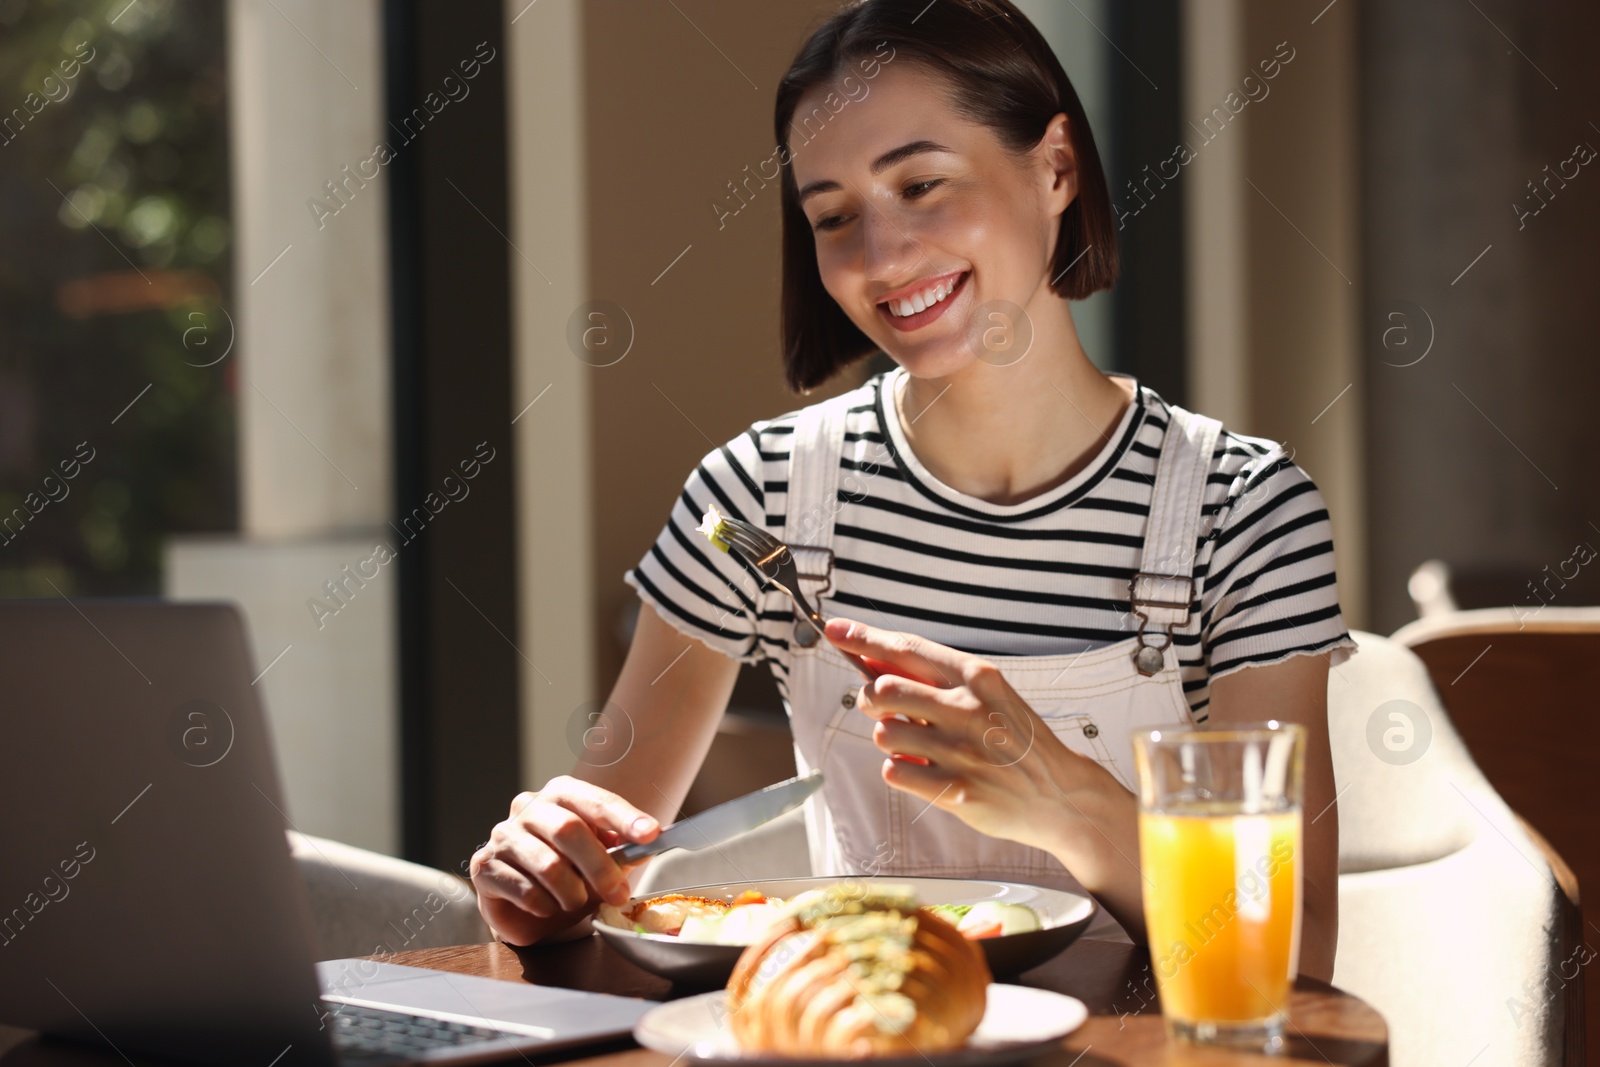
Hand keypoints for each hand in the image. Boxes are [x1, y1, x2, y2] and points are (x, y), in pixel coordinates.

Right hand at [469, 775, 660, 946]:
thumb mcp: (602, 859)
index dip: (624, 817)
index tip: (650, 834)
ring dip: (571, 892)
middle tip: (618, 894)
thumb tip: (651, 843)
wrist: (528, 906)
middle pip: (569, 830)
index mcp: (561, 793)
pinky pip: (525, 890)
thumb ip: (624, 850)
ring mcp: (503, 834)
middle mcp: (529, 807)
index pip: (595, 801)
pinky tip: (548, 907)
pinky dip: (546, 906)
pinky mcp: (485, 866)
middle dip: (600, 867)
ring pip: (548, 865)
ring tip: (576, 902)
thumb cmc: (570, 873)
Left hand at [823, 617, 1119, 854]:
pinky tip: (925, 769)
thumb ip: (936, 679)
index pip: (907, 648)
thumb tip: (874, 660)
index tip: (836, 631)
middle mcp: (968, 709)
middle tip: (885, 710)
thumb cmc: (1016, 739)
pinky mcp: (956, 790)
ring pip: (883, 734)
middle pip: (883, 690)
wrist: (1059, 793)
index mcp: (977, 677)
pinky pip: (894, 772)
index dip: (864, 638)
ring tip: (917, 746)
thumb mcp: (988, 695)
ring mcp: (962, 751)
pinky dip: (900, 771)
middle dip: (872, 700)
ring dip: (890, 740)